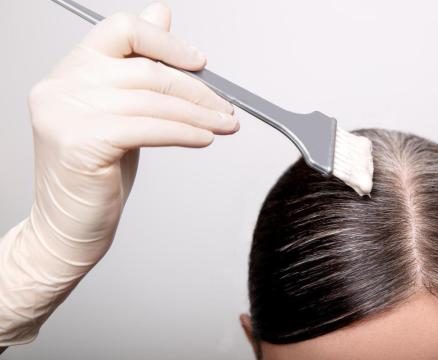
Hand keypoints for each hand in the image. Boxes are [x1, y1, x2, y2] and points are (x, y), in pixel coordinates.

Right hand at [0, 2, 236, 345]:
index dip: (167, 41)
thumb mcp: (121, 111)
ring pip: (152, 100)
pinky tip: (204, 138)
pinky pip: (148, 128)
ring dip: (199, 114)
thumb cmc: (97, 174)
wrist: (68, 227)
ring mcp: (64, 114)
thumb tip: (163, 14)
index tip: (200, 62)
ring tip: (224, 125)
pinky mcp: (78, 143)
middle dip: (196, 90)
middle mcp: (61, 86)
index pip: (122, 30)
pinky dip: (184, 132)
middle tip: (226, 107)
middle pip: (146, 69)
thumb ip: (138, 66)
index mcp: (71, 71)